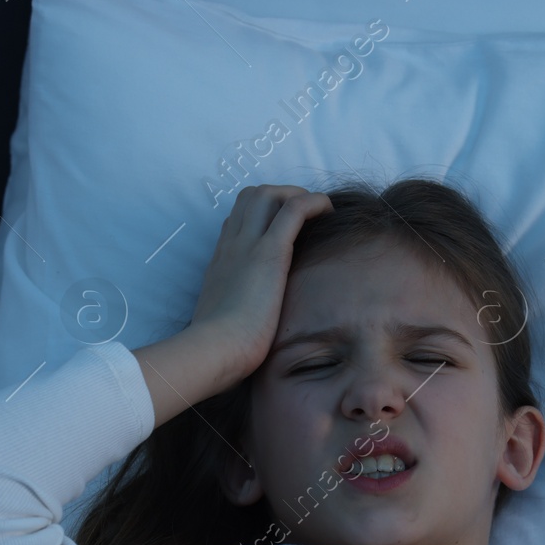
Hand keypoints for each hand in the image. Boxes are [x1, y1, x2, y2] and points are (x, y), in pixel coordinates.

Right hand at [188, 185, 332, 382]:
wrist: (214, 350)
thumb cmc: (218, 348)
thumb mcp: (222, 323)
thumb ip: (232, 315)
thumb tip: (244, 330)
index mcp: (221, 262)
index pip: (236, 221)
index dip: (260, 216)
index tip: (281, 230)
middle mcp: (231, 246)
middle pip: (249, 197)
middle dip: (278, 195)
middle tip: (303, 216)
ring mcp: (248, 245)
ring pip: (267, 194)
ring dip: (296, 194)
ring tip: (317, 211)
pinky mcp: (270, 253)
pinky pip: (294, 210)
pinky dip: (314, 202)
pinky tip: (329, 210)